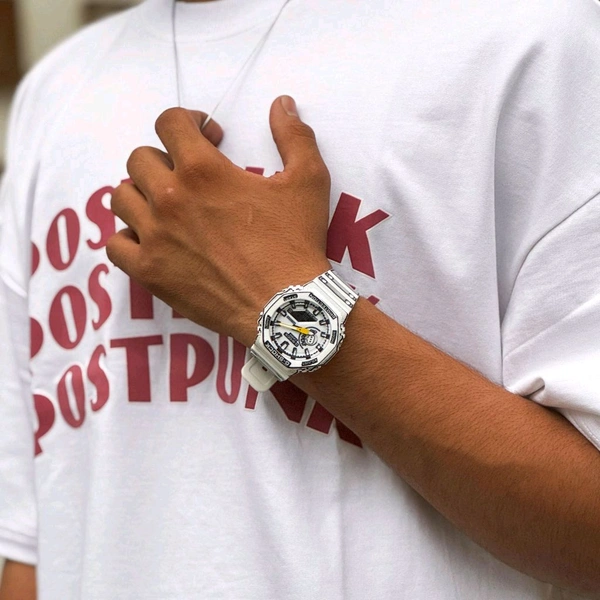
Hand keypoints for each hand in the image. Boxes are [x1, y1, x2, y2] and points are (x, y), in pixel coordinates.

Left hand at [107, 96, 331, 345]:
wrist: (284, 306)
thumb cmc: (295, 243)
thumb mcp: (308, 182)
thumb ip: (294, 136)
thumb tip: (281, 103)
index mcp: (203, 170)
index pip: (169, 122)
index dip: (187, 121)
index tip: (205, 135)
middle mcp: (170, 198)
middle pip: (139, 159)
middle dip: (165, 158)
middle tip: (189, 176)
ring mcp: (155, 237)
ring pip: (121, 198)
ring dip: (141, 194)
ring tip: (166, 206)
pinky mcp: (150, 272)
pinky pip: (115, 245)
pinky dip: (128, 238)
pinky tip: (151, 240)